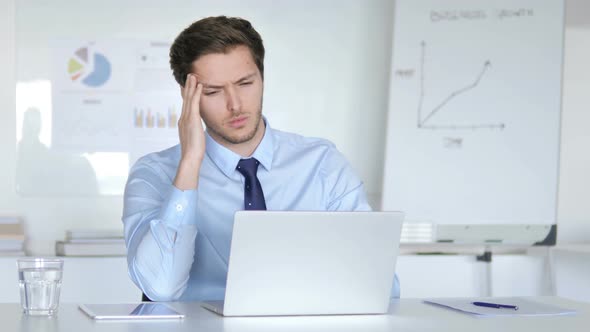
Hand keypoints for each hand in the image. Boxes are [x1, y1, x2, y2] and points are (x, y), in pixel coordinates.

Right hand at [174, 74, 204, 189]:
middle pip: (185, 99)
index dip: (186, 95)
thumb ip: (194, 132)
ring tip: (193, 76)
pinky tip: (199, 85)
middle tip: (189, 76)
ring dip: (191, 86)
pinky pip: (195, 103)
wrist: (190, 157)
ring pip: (188, 98)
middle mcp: (183, 118)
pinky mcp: (192, 119)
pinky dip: (196, 93)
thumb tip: (197, 131)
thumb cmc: (194, 152)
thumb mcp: (194, 138)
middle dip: (187, 87)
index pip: (185, 105)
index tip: (188, 86)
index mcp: (183, 122)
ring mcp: (187, 118)